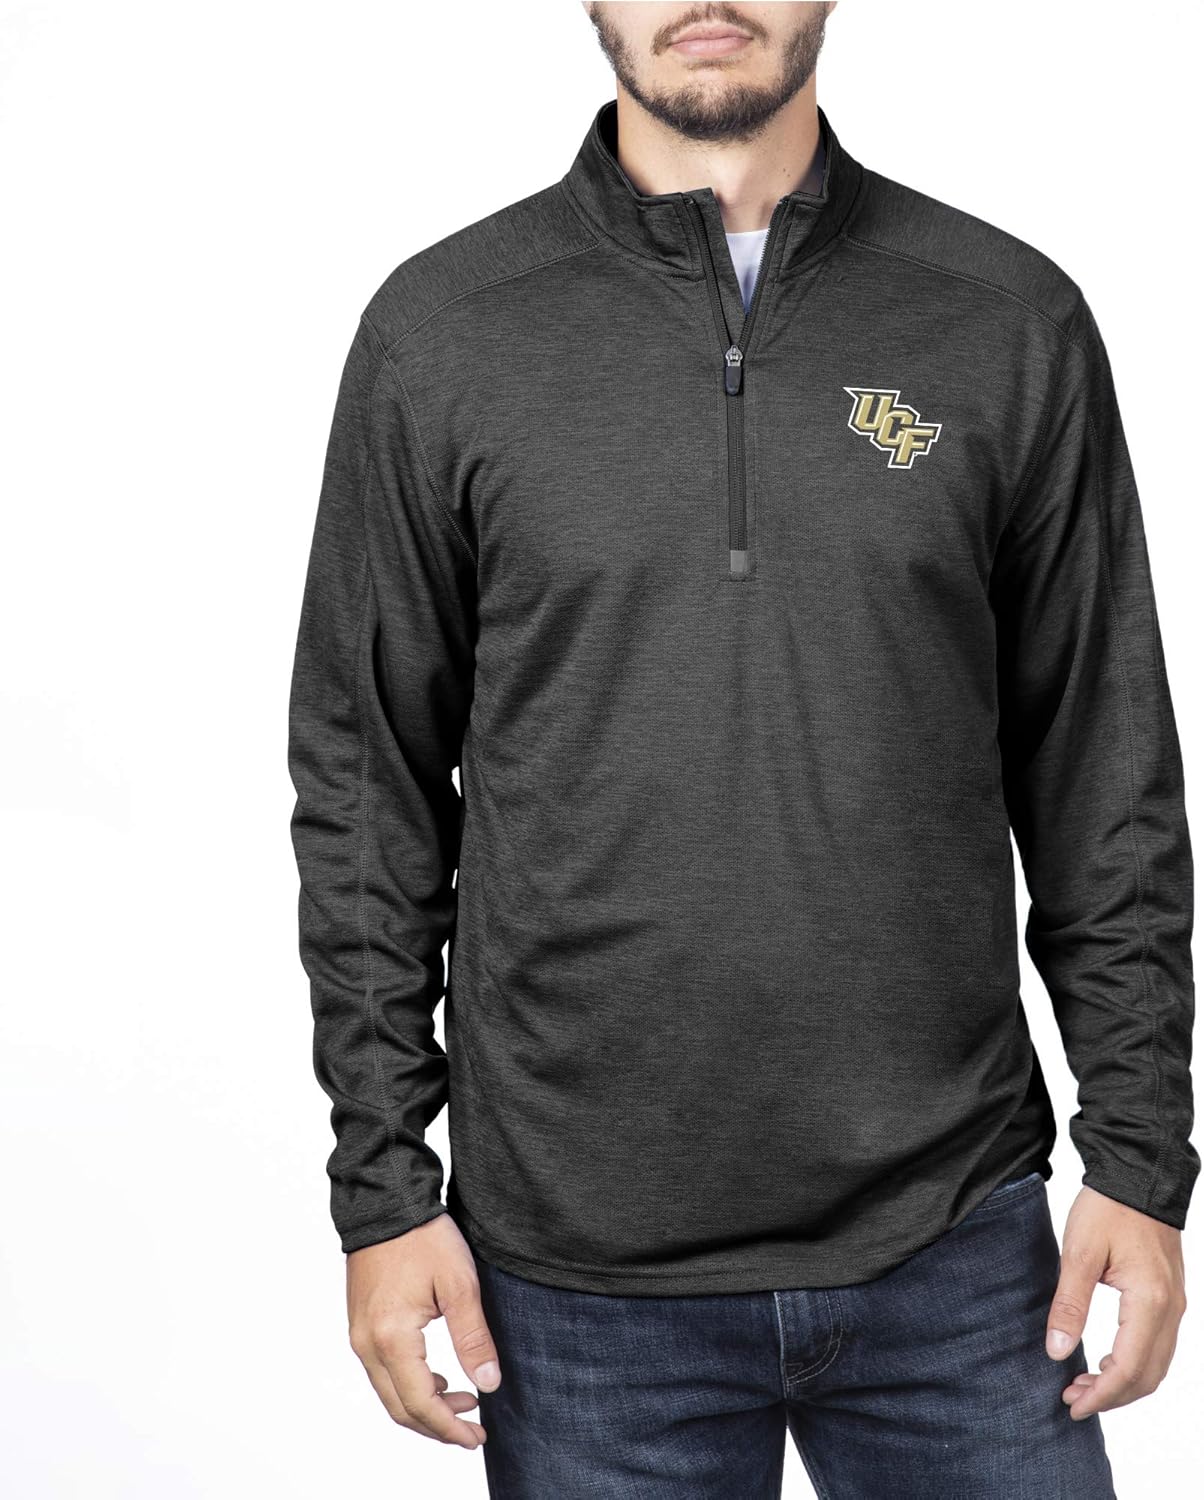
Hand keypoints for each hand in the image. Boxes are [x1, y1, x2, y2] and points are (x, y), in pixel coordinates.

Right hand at [347, 1212, 500, 1449]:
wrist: (387, 1202)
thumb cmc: (423, 1237)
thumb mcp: (460, 1284)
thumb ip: (473, 1338)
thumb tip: (488, 1384)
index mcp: (391, 1338)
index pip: (420, 1404)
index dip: (449, 1428)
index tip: (477, 1437)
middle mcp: (367, 1344)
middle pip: (400, 1408)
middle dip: (438, 1426)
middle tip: (475, 1429)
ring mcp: (359, 1335)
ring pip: (389, 1393)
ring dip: (425, 1406)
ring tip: (465, 1400)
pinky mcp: (360, 1324)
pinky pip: (382, 1372)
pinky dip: (410, 1385)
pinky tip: (439, 1377)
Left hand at [1046, 1185, 1185, 1420]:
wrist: (1138, 1176)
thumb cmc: (1108, 1208)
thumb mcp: (1079, 1253)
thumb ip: (1069, 1303)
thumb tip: (1056, 1351)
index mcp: (1149, 1302)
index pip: (1127, 1369)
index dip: (1100, 1395)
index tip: (1071, 1405)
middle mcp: (1170, 1310)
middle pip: (1147, 1377)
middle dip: (1111, 1397)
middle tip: (1072, 1400)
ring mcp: (1175, 1305)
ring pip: (1156, 1365)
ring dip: (1123, 1383)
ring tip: (1083, 1384)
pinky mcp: (1170, 1298)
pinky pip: (1159, 1346)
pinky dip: (1134, 1364)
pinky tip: (1105, 1360)